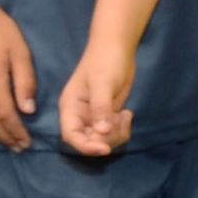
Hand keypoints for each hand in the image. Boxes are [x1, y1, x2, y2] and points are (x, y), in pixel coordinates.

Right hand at [60, 37, 136, 156]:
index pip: (71, 136)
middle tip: (119, 123)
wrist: (117, 48)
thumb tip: (102, 132)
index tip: (105, 150)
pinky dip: (122, 129)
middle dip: (106, 139)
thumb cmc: (105, 62)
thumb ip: (101, 108)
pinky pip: (113, 133)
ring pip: (103, 140)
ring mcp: (94, 117)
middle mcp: (80, 115)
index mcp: (70, 108)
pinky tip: (127, 114)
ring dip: (117, 134)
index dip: (86, 146)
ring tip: (125, 115)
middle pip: (88, 141)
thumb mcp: (102, 84)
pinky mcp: (107, 115)